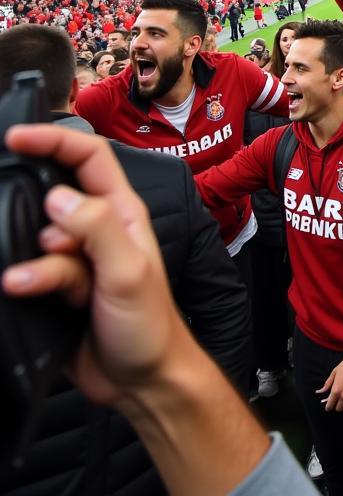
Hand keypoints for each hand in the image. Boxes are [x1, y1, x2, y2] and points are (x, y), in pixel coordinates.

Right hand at [0, 125, 187, 408]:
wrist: (142, 380)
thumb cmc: (151, 323)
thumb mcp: (129, 271)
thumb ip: (97, 230)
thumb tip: (59, 196)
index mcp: (122, 212)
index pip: (89, 158)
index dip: (55, 140)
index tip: (16, 136)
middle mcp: (98, 229)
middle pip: (54, 193)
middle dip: (30, 200)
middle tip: (16, 218)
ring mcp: (76, 260)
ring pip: (35, 238)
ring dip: (29, 257)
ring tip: (27, 279)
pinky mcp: (56, 289)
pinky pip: (29, 272)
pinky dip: (24, 279)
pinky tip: (20, 290)